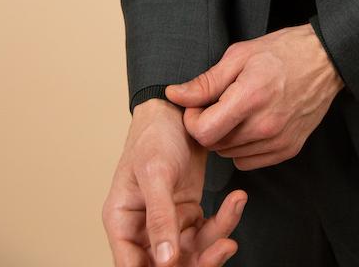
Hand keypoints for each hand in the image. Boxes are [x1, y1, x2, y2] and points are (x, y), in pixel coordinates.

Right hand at [102, 98, 247, 265]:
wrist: (178, 108)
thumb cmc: (155, 134)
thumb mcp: (155, 173)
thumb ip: (159, 217)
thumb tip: (165, 261)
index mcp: (122, 222)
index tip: (184, 265)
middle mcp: (142, 228)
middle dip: (198, 262)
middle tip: (224, 246)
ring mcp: (167, 223)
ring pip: (193, 253)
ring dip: (217, 239)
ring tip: (235, 208)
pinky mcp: (188, 214)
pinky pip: (208, 232)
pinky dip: (224, 221)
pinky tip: (236, 201)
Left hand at [163, 23, 344, 169]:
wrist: (324, 60)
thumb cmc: (281, 52)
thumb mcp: (239, 56)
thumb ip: (205, 82)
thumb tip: (175, 95)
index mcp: (250, 97)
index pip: (203, 131)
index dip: (193, 119)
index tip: (200, 104)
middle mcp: (265, 125)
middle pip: (215, 144)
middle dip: (209, 125)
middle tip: (221, 102)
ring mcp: (279, 140)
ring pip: (230, 154)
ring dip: (226, 137)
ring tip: (240, 110)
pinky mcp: (288, 150)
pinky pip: (249, 160)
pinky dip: (243, 146)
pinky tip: (253, 122)